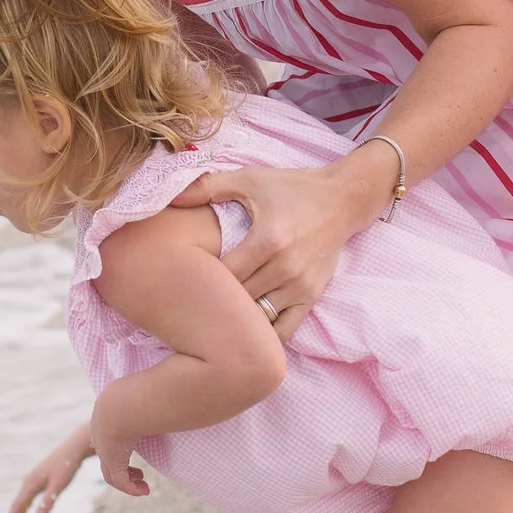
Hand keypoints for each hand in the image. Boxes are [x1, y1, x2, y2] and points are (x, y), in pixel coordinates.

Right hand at [3, 422, 93, 512]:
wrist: (73, 448)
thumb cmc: (68, 466)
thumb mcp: (60, 484)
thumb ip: (49, 500)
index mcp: (31, 484)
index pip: (17, 508)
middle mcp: (28, 482)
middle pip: (16, 506)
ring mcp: (32, 481)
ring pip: (20, 502)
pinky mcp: (38, 481)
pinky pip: (25, 498)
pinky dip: (21, 509)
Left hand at [88, 402, 150, 497]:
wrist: (120, 405)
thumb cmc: (134, 395)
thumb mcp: (140, 394)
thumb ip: (150, 394)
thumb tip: (164, 387)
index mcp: (105, 420)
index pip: (105, 438)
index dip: (118, 448)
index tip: (130, 450)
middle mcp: (101, 438)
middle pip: (108, 459)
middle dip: (124, 468)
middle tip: (139, 473)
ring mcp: (104, 451)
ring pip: (112, 474)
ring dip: (128, 481)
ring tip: (143, 485)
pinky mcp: (112, 462)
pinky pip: (120, 482)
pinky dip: (132, 489)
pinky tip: (144, 490)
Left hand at [169, 153, 391, 328]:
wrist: (342, 200)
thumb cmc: (291, 188)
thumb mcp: (250, 179)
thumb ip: (208, 187)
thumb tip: (170, 197)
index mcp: (267, 241)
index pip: (224, 276)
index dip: (202, 280)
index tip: (187, 278)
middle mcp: (285, 268)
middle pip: (238, 301)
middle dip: (215, 302)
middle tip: (193, 300)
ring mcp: (300, 287)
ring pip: (257, 319)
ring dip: (237, 319)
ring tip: (215, 314)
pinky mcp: (312, 297)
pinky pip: (284, 330)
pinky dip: (263, 333)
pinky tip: (245, 328)